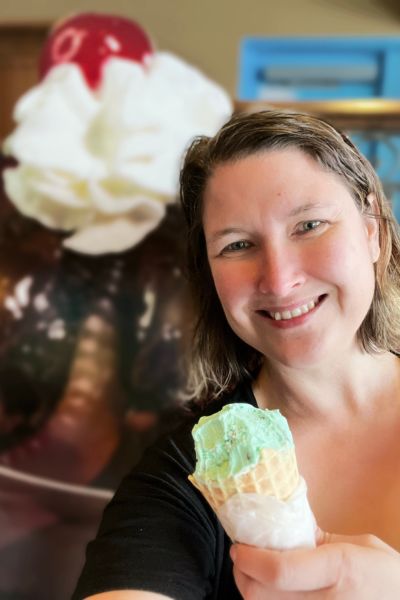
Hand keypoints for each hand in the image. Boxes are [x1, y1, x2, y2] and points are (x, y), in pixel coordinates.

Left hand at [230, 530, 399, 598]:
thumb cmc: (390, 576)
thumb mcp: (361, 545)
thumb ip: (320, 539)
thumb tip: (285, 526)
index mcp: (339, 570)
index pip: (279, 570)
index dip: (250, 559)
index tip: (240, 546)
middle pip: (262, 596)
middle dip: (242, 574)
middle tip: (241, 557)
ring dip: (251, 592)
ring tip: (252, 574)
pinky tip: (270, 593)